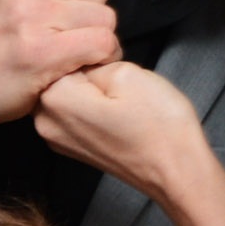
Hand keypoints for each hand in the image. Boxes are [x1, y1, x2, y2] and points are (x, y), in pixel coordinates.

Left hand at [33, 61, 212, 202]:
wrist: (177, 172)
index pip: (59, 54)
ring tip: (119, 104)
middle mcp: (47, 123)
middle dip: (85, 72)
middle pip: (59, 75)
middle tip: (118, 87)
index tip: (111, 67)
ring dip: (90, 90)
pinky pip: (75, 113)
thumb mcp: (127, 72)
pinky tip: (117, 116)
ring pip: (68, 93)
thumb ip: (93, 59)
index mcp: (56, 100)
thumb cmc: (160, 129)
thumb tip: (84, 62)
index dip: (90, 53)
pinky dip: (93, 108)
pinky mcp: (72, 147)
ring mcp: (58, 139)